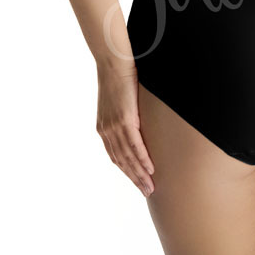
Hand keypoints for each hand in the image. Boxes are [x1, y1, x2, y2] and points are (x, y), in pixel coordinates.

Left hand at [96, 61, 154, 196]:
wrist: (114, 63)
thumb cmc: (119, 78)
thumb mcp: (119, 102)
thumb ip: (125, 115)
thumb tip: (138, 122)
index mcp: (104, 128)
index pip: (115, 157)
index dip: (127, 171)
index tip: (137, 182)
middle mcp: (106, 131)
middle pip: (121, 162)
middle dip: (134, 179)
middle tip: (147, 192)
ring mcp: (114, 127)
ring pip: (128, 157)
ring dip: (140, 174)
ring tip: (150, 186)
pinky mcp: (125, 120)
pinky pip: (135, 145)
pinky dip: (143, 159)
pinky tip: (150, 169)